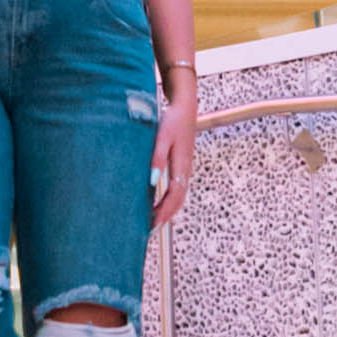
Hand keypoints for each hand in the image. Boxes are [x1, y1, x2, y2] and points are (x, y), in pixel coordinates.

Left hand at [150, 88, 196, 228]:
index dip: (164, 212)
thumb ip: (157, 159)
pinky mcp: (181, 164)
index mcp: (182, 165)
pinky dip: (169, 199)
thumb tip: (153, 182)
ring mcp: (185, 168)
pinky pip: (177, 187)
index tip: (153, 224)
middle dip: (166, 215)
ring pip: (179, 195)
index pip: (174, 196)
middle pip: (178, 199)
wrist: (185, 107)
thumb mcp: (162, 137)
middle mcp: (186, 169)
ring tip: (154, 221)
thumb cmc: (172, 120)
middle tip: (151, 229)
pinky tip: (159, 202)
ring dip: (168, 209)